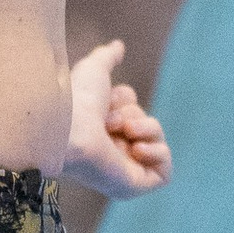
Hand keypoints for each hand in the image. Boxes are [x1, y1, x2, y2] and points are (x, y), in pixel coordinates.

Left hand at [63, 38, 170, 199]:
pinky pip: (165, 172)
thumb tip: (118, 46)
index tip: (105, 102)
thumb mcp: (94, 69)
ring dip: (144, 129)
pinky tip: (135, 148)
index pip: (132, 108)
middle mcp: (108, 150)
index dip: (124, 100)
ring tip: (119, 132)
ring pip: (157, 142)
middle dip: (133, 114)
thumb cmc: (75, 100)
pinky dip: (157, 153)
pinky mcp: (133, 186)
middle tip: (108, 121)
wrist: (68, 128)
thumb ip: (106, 57)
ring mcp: (122, 170)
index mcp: (97, 128)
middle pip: (146, 122)